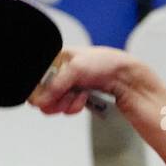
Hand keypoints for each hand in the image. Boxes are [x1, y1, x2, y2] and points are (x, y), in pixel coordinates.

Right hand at [29, 46, 147, 115]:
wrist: (128, 78)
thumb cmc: (108, 63)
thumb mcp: (77, 69)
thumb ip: (55, 85)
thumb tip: (40, 100)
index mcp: (58, 57)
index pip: (37, 77)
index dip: (40, 88)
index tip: (46, 94)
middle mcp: (62, 71)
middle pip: (42, 93)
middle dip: (54, 98)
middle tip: (66, 95)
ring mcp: (69, 85)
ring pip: (53, 103)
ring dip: (66, 103)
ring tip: (79, 96)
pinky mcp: (77, 97)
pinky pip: (66, 108)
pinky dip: (74, 106)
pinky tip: (84, 99)